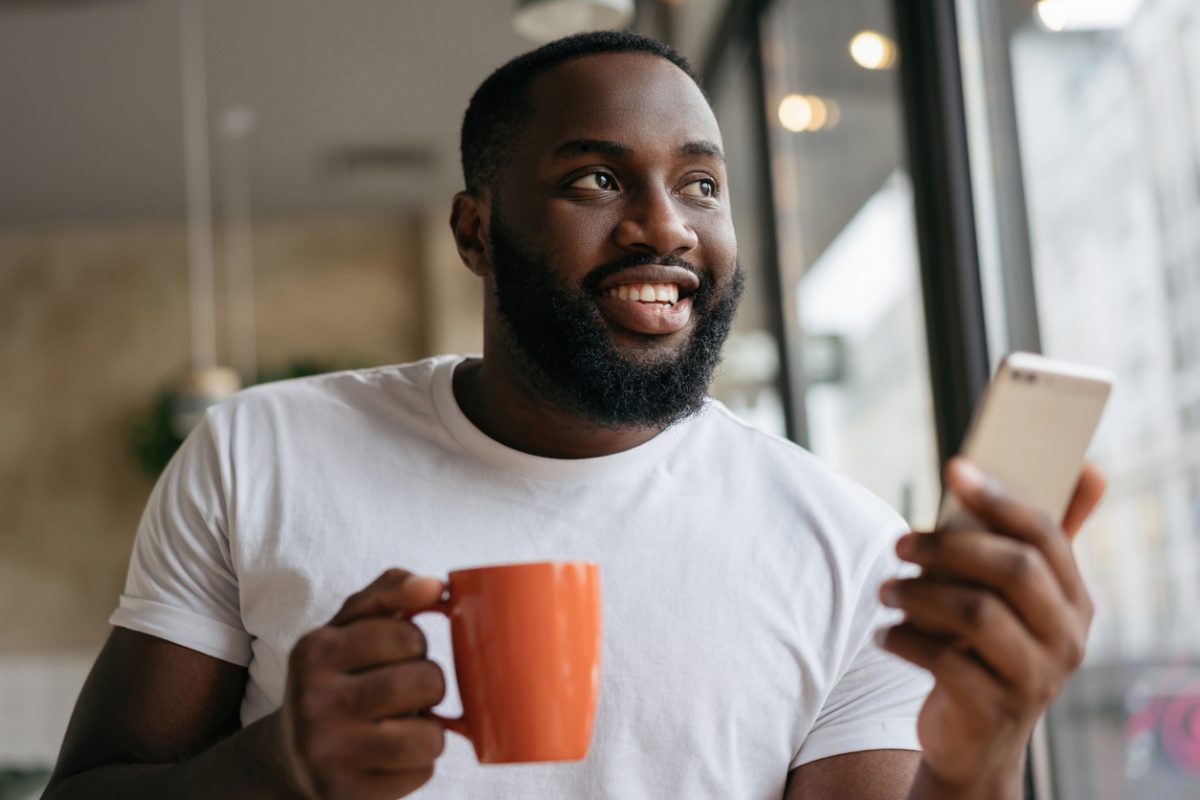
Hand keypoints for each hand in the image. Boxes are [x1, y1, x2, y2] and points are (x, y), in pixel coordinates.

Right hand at [278, 569, 447, 799]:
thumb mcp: (348, 626)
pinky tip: (392, 755)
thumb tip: (437, 586)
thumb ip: (390, 592)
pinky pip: (420, 775)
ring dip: (431, 729)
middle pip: (425, 683)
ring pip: (430, 737)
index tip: (398, 654)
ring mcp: (327, 754)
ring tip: (406, 723)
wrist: (289, 753)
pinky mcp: (345, 794)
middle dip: (431, 685)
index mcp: (314, 651)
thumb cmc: (334, 677)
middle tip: (409, 690)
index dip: (416, 644)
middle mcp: (313, 702)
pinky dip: (419, 763)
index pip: (409, 635)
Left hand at [877, 458, 1105, 794]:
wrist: (975, 740)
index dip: (1000, 498)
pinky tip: (885, 633)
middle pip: (1015, 570)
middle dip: (950, 546)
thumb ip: (1037, 538)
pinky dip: (905, 639)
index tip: (953, 468)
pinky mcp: (995, 709)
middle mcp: (1066, 638)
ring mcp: (1035, 678)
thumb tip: (1088, 465)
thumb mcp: (1015, 598)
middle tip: (899, 544)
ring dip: (919, 594)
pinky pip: (944, 661)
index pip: (1046, 536)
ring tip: (885, 591)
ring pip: (977, 613)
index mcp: (1074, 600)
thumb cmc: (988, 648)